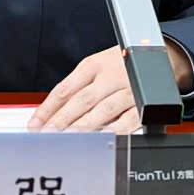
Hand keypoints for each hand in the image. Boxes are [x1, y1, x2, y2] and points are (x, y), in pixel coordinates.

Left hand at [28, 42, 193, 134]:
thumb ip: (76, 88)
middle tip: (48, 135)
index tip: (35, 124)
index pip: (65, 89)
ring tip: (69, 139)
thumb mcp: (96, 67)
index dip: (48, 108)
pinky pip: (128, 118)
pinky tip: (102, 138)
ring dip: (85, 126)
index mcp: (93, 65)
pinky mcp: (143, 103)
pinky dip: (115, 130)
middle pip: (82, 100)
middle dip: (63, 119)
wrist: (158, 55)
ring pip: (104, 109)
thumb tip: (51, 113)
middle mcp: (110, 75)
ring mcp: (128, 88)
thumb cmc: (120, 64)